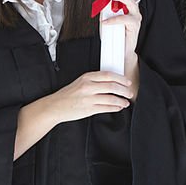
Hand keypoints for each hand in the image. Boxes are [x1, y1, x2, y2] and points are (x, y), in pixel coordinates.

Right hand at [14, 71, 133, 159]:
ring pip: (111, 98)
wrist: (56, 106)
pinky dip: (115, 108)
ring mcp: (88, 98)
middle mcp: (88, 87)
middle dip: (124, 90)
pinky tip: (119, 107)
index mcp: (87, 77)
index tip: (127, 81)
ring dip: (122, 100)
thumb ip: (95, 81)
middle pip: (112, 86)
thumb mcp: (81, 82)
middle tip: (130, 92)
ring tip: (126, 101)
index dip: (121, 78)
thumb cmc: (69, 94)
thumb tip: (113, 82)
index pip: (108, 75)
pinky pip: (106, 108)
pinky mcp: (89, 109)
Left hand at [100, 0, 142, 94]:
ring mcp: (135, 16)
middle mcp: (134, 7)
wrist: (119, 51)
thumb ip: (105, 1)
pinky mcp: (134, 26)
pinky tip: (105, 21)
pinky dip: (113, 19)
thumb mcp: (106, 12)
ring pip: (131, 1)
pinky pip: (125, 19)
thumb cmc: (113, 31)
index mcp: (128, 2)